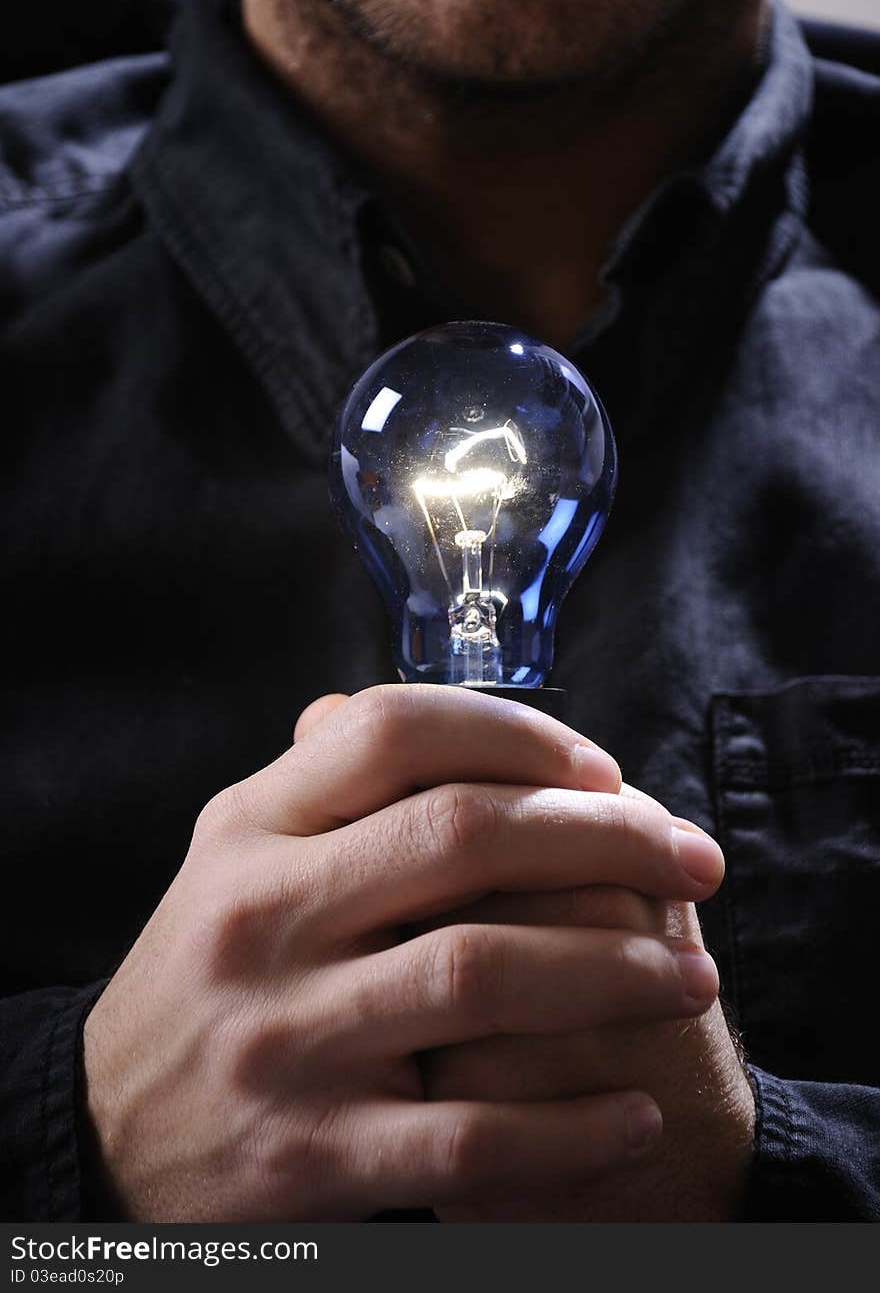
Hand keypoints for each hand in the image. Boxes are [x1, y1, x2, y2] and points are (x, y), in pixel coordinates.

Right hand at [83, 686, 723, 1219]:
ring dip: (615, 971)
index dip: (518, 734)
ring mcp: (285, 1038)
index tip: (602, 771)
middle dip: (607, 839)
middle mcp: (262, 918)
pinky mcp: (312, 1154)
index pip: (394, 730)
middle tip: (695, 861)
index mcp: (250, 827)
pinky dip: (571, 1127)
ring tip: (692, 977)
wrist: (109, 1129)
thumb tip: (478, 724)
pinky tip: (634, 1112)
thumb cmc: (210, 972)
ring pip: (482, 975)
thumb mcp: (238, 853)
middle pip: (463, 838)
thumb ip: (335, 781)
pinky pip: (470, 1137)